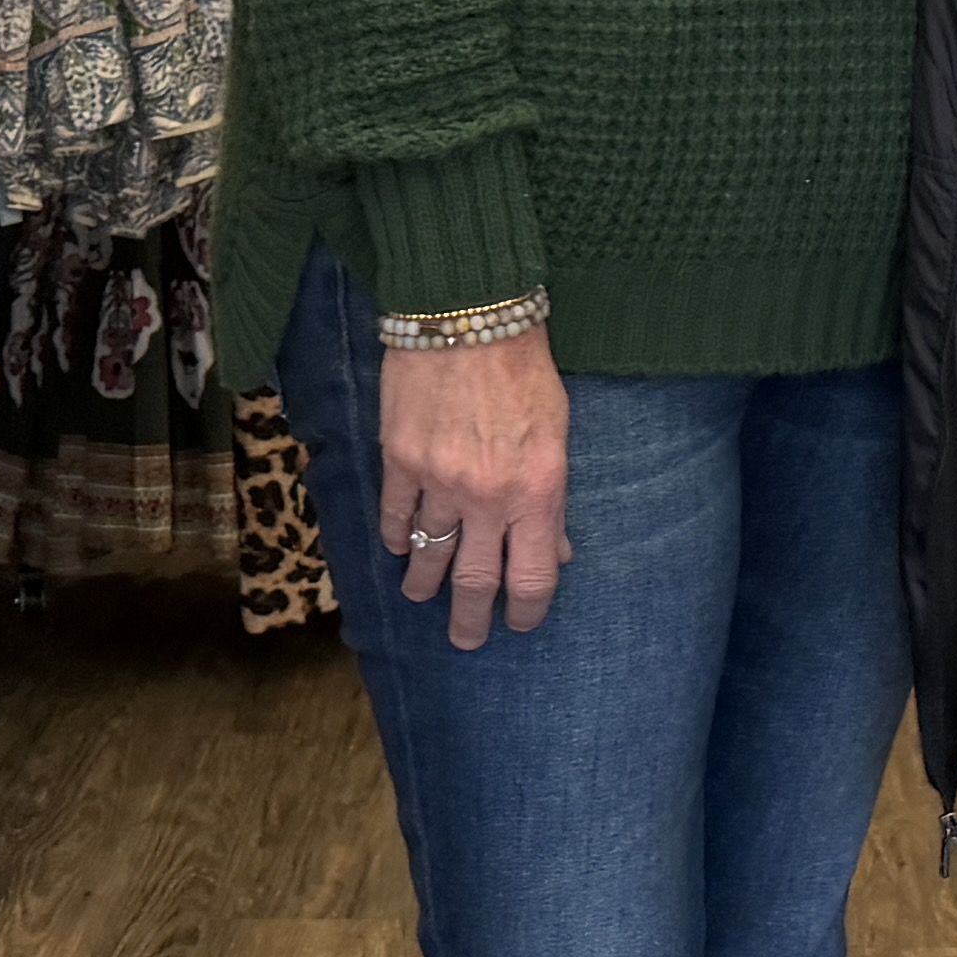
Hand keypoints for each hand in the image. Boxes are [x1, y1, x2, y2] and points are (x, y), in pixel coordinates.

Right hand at [377, 329, 569, 649]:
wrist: (467, 314)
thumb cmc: (524, 370)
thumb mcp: (559, 434)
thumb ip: (552, 497)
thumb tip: (554, 550)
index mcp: (538, 492)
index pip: (531, 579)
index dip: (525, 612)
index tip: (519, 624)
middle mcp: (488, 497)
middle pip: (474, 584)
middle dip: (469, 622)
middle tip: (465, 642)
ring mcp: (439, 482)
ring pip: (428, 557)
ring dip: (425, 585)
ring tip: (422, 598)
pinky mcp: (399, 461)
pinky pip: (396, 518)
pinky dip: (399, 539)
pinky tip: (402, 548)